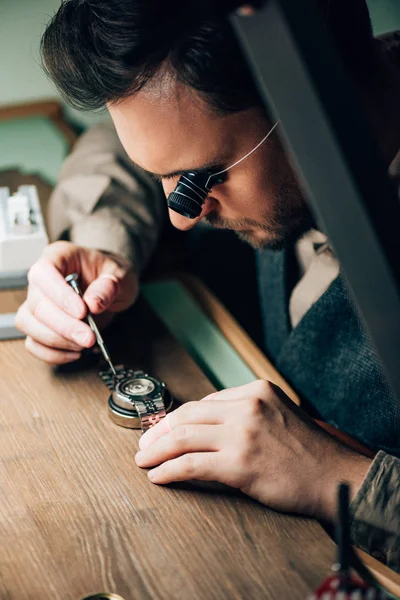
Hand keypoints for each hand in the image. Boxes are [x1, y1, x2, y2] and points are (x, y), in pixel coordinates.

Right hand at [16, 241, 137, 363]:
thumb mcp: (120, 274)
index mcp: (58, 257)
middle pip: (36, 303)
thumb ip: (109, 286)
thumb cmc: (111, 274)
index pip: (44, 272)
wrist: (112, 285)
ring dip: (56, 340)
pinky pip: (34, 342)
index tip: (81, 312)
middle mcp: (43, 280)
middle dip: (63, 326)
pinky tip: (75, 352)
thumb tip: (93, 304)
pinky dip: (52, 353)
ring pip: (28, 324)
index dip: (59, 294)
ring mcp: (38, 302)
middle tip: (88, 337)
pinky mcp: (40, 325)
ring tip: (84, 343)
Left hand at [135, 380, 371, 520]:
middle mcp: (247, 406)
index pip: (205, 401)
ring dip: (156, 450)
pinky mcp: (239, 464)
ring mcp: (242, 434)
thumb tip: (205, 424)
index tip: (164, 429)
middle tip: (144, 444)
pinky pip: (191, 464)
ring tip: (143, 460)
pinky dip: (169, 470)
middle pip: (188, 415)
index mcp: (256, 390)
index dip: (179, 418)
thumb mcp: (278, 414)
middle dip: (160, 431)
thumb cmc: (307, 451)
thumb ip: (245, 412)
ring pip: (183, 437)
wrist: (335, 477)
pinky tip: (158, 476)